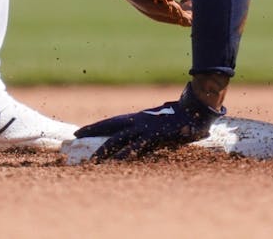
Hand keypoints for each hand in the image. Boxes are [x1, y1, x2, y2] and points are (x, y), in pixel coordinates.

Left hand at [74, 83, 224, 159]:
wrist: (197, 110)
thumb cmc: (182, 117)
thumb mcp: (163, 124)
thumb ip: (152, 131)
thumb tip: (146, 139)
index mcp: (139, 118)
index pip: (113, 122)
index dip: (97, 126)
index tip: (81, 131)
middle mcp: (138, 121)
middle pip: (110, 127)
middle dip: (92, 132)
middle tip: (75, 136)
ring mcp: (144, 127)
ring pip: (118, 139)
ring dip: (104, 150)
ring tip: (92, 161)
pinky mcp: (153, 135)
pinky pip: (135, 147)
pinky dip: (124, 155)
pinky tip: (115, 163)